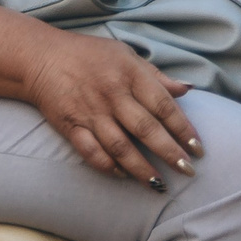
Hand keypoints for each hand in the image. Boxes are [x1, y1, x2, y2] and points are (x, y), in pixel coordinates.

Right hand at [22, 31, 202, 185]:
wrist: (42, 57)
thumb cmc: (91, 55)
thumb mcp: (127, 55)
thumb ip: (157, 76)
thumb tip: (187, 89)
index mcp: (130, 74)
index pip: (163, 105)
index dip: (183, 128)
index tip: (198, 148)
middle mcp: (112, 94)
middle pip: (146, 129)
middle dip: (170, 152)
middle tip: (188, 170)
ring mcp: (91, 112)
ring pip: (120, 146)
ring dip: (141, 168)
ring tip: (159, 184)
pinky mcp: (71, 126)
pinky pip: (91, 152)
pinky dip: (107, 166)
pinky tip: (122, 176)